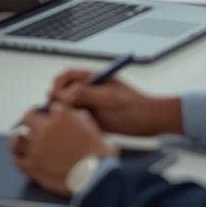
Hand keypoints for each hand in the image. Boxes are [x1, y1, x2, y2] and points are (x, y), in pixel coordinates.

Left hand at [9, 102, 117, 196]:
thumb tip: (70, 115)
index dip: (49, 112)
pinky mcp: (33, 165)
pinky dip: (17, 153)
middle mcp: (45, 128)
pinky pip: (17, 157)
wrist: (96, 175)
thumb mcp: (90, 124)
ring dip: (21, 136)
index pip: (48, 107)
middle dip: (32, 120)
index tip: (48, 115)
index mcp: (60, 115)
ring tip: (22, 137)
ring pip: (19, 136)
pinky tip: (19, 152)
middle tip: (32, 123)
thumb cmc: (97, 151)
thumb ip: (76, 116)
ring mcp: (37, 147)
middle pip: (28, 118)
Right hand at [48, 69, 182, 136]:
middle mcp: (92, 90)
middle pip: (67, 91)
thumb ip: (85, 94)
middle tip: (54, 112)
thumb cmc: (135, 108)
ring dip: (64, 113)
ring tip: (62, 122)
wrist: (152, 123)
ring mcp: (94, 105)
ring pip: (71, 107)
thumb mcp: (109, 99)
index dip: (58, 83)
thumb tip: (61, 94)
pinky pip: (79, 120)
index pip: (69, 75)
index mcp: (96, 79)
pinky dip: (73, 124)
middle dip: (58, 100)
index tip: (53, 95)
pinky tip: (74, 131)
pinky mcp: (96, 120)